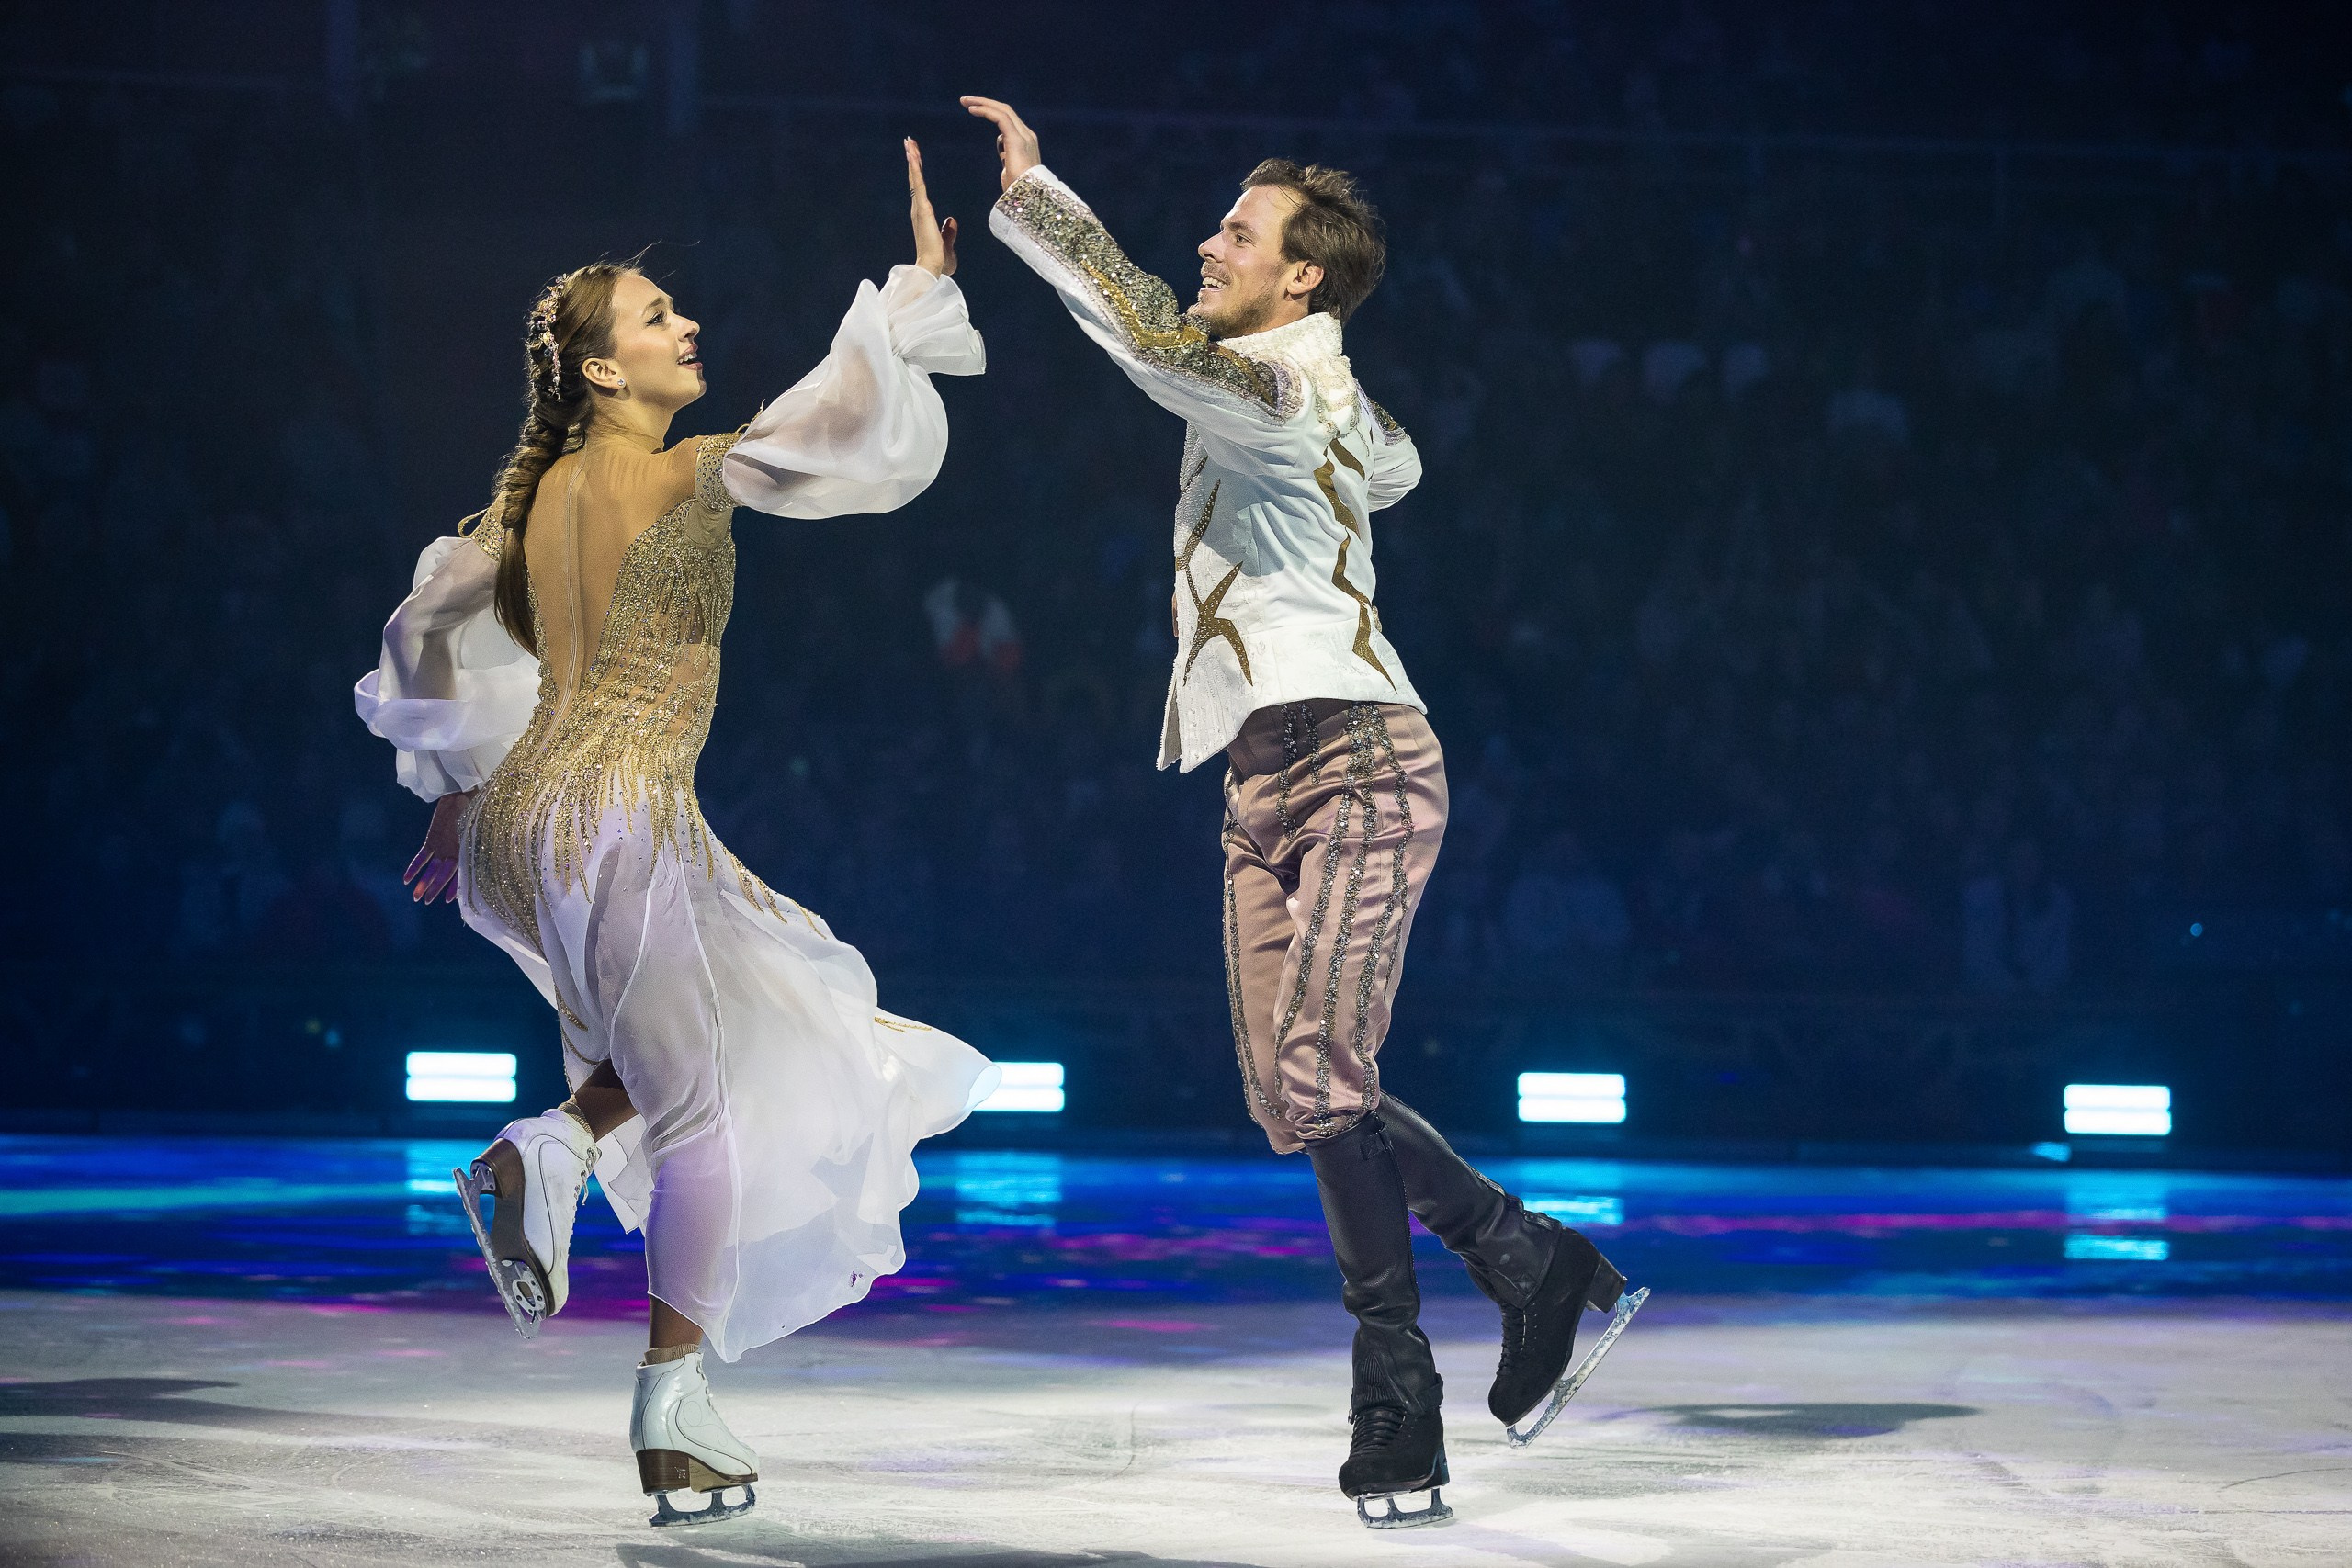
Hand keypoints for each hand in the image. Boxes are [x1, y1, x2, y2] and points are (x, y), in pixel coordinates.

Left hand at [404, 790, 473, 904]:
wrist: (462, 792)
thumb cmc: (475, 809)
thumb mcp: (477, 827)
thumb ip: (474, 842)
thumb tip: (474, 860)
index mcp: (467, 851)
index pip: (460, 874)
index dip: (454, 887)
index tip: (448, 901)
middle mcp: (454, 853)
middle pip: (443, 875)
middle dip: (434, 888)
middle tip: (425, 901)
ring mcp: (442, 848)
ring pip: (431, 870)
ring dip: (423, 882)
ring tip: (415, 896)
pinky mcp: (432, 840)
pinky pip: (421, 857)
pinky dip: (414, 868)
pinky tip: (407, 880)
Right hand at [904, 137, 957, 276]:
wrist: (933, 268)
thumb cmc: (939, 261)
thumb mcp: (948, 243)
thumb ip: (949, 232)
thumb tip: (951, 221)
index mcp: (924, 215)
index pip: (920, 188)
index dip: (918, 172)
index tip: (915, 157)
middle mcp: (918, 209)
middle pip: (915, 179)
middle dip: (912, 160)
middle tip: (909, 142)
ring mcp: (919, 208)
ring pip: (915, 178)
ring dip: (912, 159)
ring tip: (909, 142)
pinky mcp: (922, 210)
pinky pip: (919, 185)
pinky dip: (915, 170)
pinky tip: (913, 156)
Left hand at [959, 97, 1039, 192]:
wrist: (1029, 199)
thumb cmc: (1019, 191)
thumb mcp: (1012, 170)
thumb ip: (1009, 159)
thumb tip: (1004, 155)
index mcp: (1027, 142)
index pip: (1009, 119)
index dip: (991, 111)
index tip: (974, 109)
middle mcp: (1027, 135)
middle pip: (1006, 111)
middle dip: (985, 103)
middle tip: (965, 100)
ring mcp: (1024, 136)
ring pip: (1003, 110)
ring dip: (983, 103)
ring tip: (965, 101)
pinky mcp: (1017, 139)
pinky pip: (1000, 118)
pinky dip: (986, 111)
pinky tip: (972, 110)